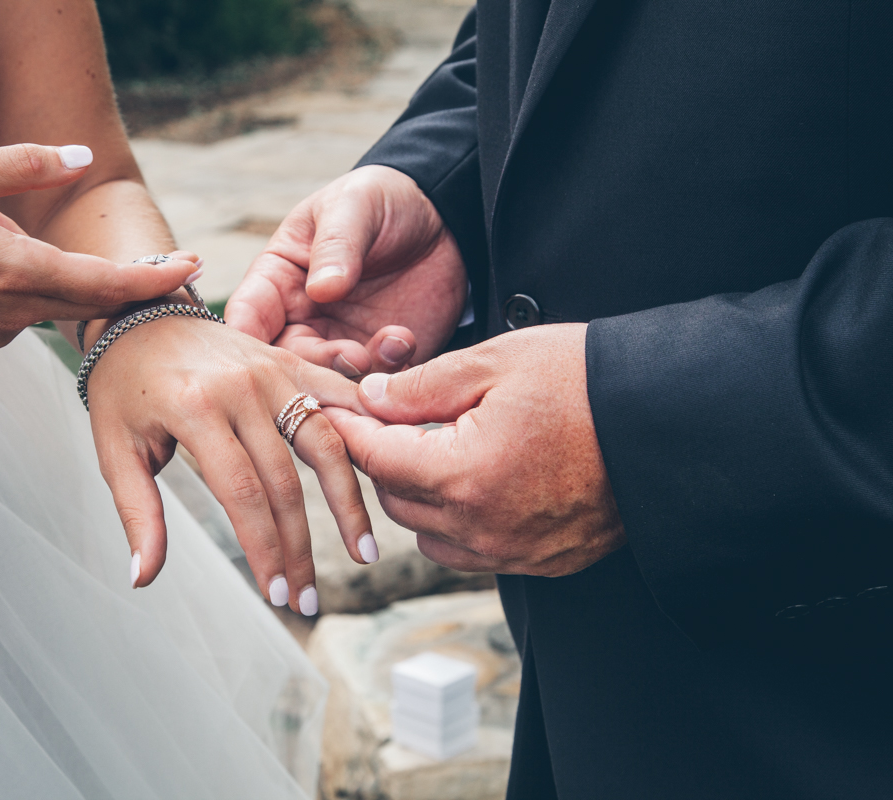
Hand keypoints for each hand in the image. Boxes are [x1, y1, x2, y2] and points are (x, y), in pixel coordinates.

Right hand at [0, 144, 198, 361]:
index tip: (195, 269)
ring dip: (44, 277)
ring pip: (43, 306)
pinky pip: (8, 320)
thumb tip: (81, 158)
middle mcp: (11, 314)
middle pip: (89, 303)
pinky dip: (6, 295)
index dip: (157, 279)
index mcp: (17, 272)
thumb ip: (25, 167)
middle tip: (159, 266)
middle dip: (127, 286)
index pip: (109, 283)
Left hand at [86, 315, 376, 614]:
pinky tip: (387, 472)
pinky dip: (366, 434)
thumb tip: (143, 577)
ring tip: (362, 553)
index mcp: (196, 408)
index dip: (264, 550)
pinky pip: (339, 399)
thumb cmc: (123, 388)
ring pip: (327, 444)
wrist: (139, 316)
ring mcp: (272, 371)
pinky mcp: (290, 363)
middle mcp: (242, 387)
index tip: (275, 593)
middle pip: (287, 483)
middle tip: (308, 600)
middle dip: (300, 549)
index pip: (243, 494)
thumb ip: (137, 513)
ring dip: (349, 504)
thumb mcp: (116, 450)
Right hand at [226, 165, 467, 377]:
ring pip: (327, 379)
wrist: (441, 219)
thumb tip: (322, 288)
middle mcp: (300, 317)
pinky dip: (388, 371)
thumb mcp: (355, 206)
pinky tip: (404, 340)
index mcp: (277, 278)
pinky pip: (373, 380)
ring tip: (386, 346)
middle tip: (351, 355)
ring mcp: (338, 341)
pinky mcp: (377, 357)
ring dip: (353, 373)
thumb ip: (336, 243)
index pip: (249, 314)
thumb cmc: (381, 201)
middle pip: (284, 360)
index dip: (246, 341)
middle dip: (313, 366)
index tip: (259, 358)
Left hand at [324, 324, 625, 576]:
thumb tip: (370, 400)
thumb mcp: (495, 362)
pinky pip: (472, 552)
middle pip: (395, 500)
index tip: (331, 410)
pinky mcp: (542, 561)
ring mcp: (514, 551)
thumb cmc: (586, 381)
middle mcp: (483, 526)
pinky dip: (457, 522)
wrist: (669, 422)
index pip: (376, 459)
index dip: (349, 430)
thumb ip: (421, 387)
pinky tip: (476, 480)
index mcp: (464, 473)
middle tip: (390, 420)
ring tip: (439, 448)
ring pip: (428, 534)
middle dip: (384, 459)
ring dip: (418, 495)